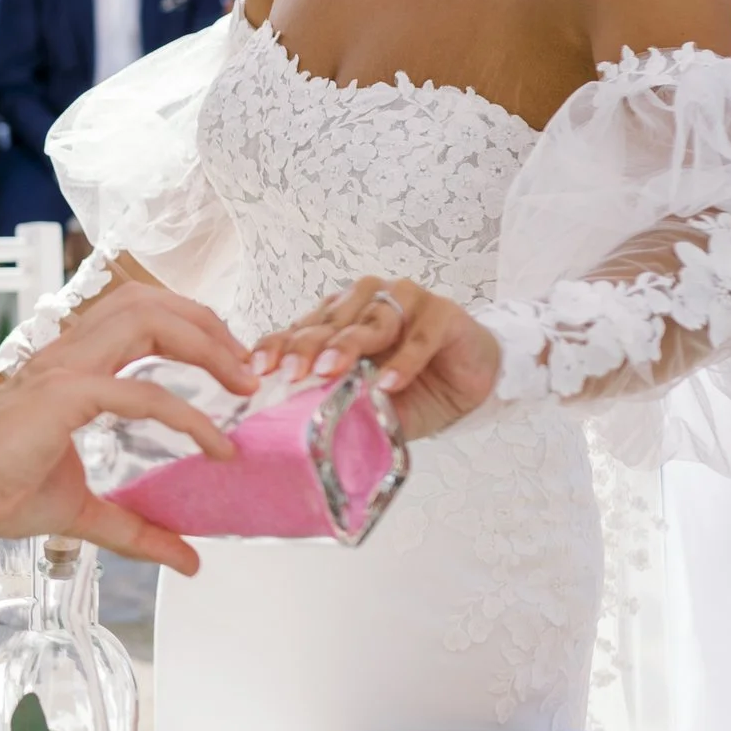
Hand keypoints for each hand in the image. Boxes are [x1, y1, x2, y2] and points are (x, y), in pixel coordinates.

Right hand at [0, 283, 258, 576]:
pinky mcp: (64, 396)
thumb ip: (137, 528)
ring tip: (241, 380)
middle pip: (149, 301)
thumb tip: (188, 558)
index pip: (138, 314)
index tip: (231, 367)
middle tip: (247, 366)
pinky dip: (188, 415)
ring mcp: (65, 368)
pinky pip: (141, 393)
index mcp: (72, 365)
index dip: (191, 328)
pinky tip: (215, 446)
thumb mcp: (84, 510)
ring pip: (147, 319)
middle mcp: (69, 354)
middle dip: (208, 324)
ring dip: (205, 344)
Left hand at [251, 276, 500, 440]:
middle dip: (308, 347)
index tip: (259, 370)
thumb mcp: (365, 402)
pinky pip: (419, 336)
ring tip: (332, 371)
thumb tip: (293, 429)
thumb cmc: (410, 389)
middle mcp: (366, 300)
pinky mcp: (442, 313)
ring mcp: (405, 300)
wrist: (470, 381)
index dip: (278, 347)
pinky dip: (404, 360)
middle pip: (331, 322)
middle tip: (294, 373)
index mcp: (337, 317)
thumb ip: (336, 403)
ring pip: (371, 321)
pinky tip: (389, 382)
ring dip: (350, 345)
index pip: (299, 328)